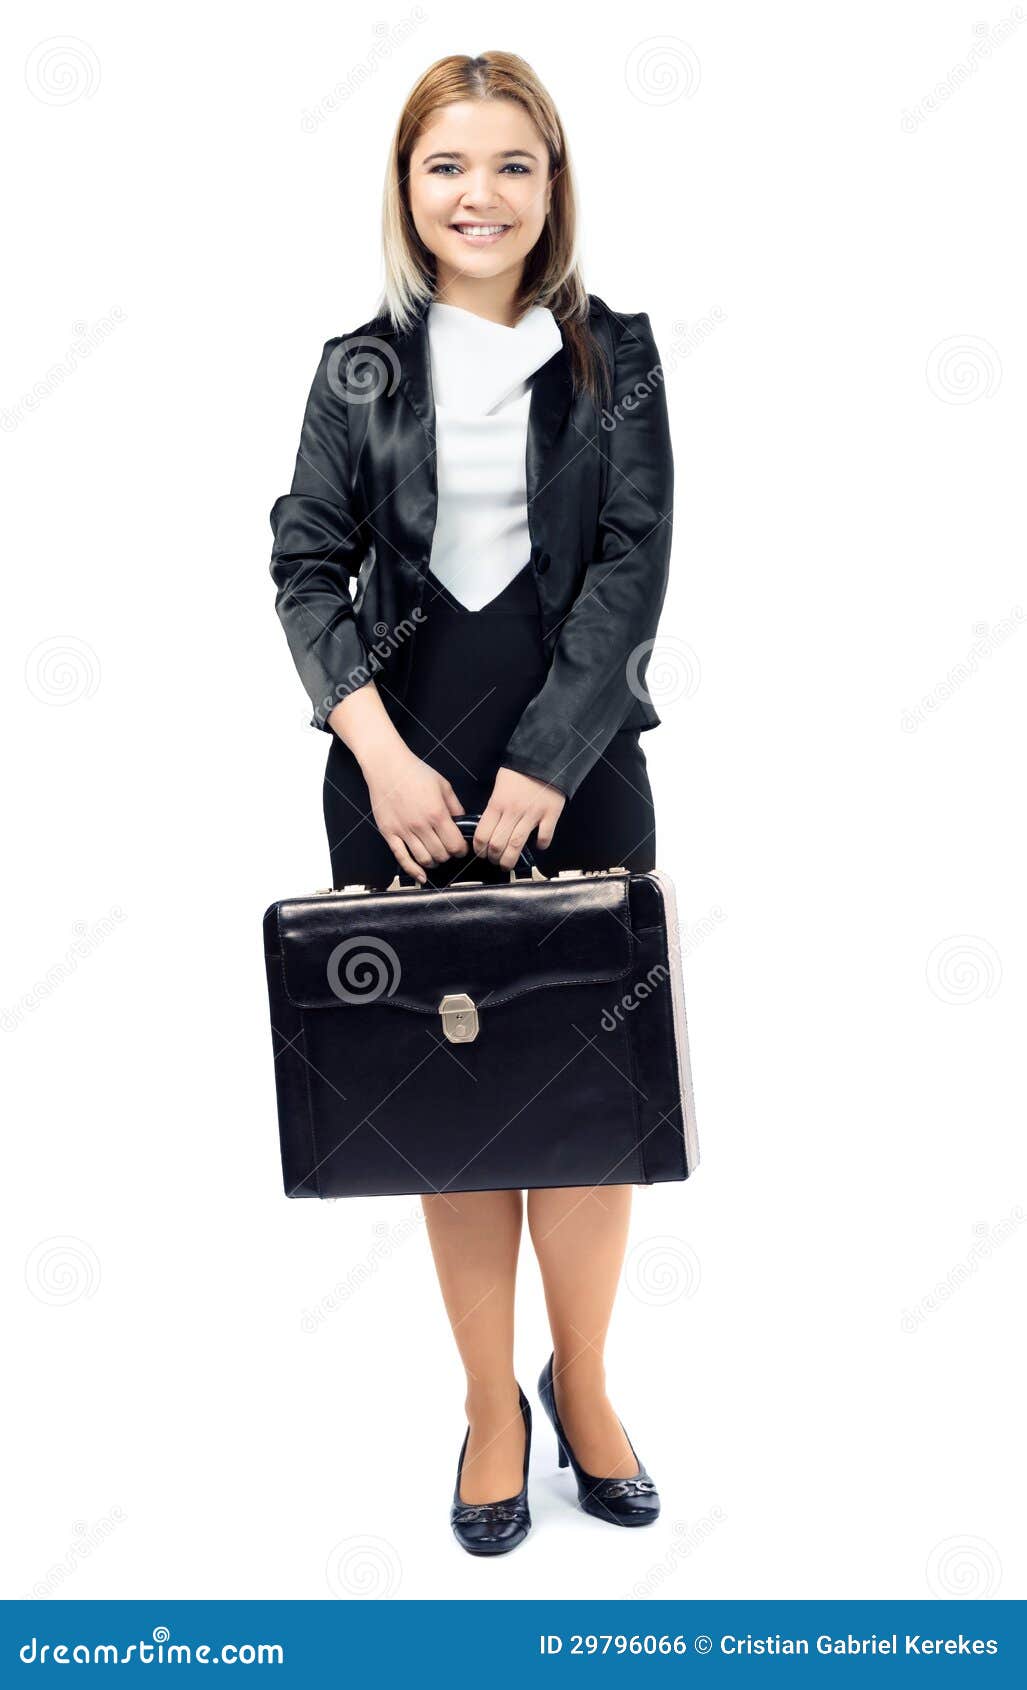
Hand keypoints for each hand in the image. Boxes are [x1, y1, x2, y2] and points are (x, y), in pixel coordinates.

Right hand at [363, 746, 467, 883]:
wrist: (387, 766)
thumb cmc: (415, 772)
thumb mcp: (443, 785)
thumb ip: (456, 806)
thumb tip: (463, 822)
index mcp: (437, 814)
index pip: (455, 844)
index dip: (461, 850)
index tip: (461, 848)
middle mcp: (421, 825)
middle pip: (441, 855)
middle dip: (448, 856)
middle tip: (448, 850)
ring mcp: (404, 831)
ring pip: (424, 860)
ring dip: (433, 862)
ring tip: (436, 857)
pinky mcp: (389, 833)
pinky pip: (401, 858)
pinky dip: (413, 871)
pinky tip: (420, 876)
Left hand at [473, 767, 565, 868]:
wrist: (545, 758)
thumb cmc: (520, 772)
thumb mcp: (499, 787)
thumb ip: (494, 807)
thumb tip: (488, 828)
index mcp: (497, 803)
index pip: (482, 834)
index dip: (479, 849)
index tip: (481, 853)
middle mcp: (513, 811)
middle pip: (497, 844)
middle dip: (493, 858)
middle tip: (494, 861)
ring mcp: (533, 814)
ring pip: (517, 845)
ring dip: (510, 860)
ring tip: (508, 864)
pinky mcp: (551, 815)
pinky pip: (544, 837)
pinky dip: (541, 845)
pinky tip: (538, 845)